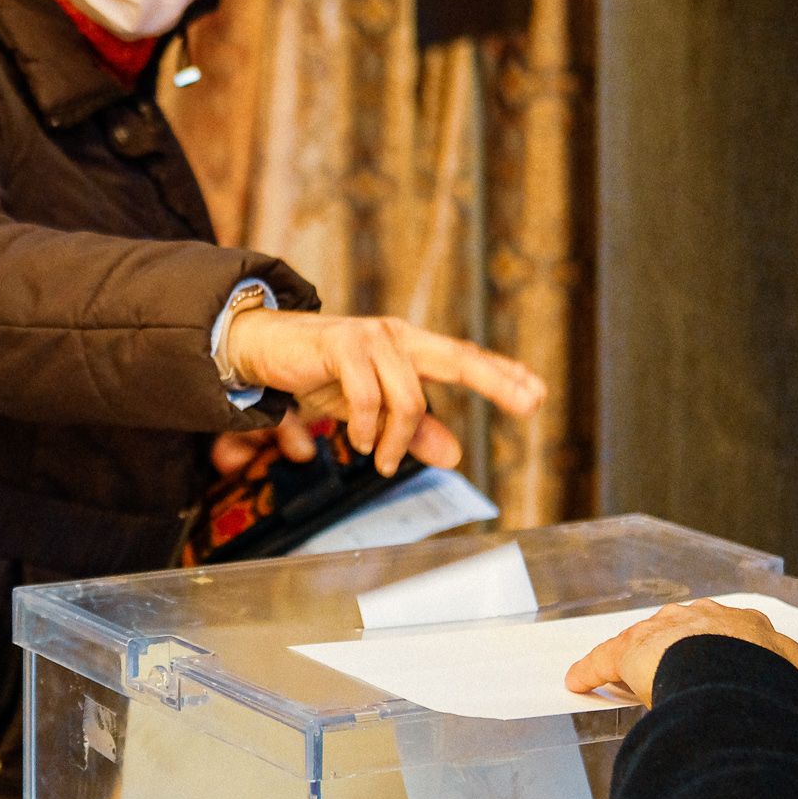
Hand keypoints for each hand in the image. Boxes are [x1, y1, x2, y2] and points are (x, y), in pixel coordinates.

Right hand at [224, 312, 545, 476]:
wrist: (260, 349)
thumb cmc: (314, 374)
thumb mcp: (368, 409)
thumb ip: (410, 429)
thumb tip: (455, 455)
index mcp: (407, 349)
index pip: (462, 360)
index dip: (502, 375)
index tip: (537, 393)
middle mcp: (396, 337)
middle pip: (459, 359)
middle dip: (498, 381)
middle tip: (530, 403)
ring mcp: (371, 337)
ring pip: (407, 398)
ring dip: (395, 441)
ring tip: (381, 462)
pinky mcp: (342, 344)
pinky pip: (368, 396)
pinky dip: (366, 428)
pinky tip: (358, 443)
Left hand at [564, 599, 797, 706]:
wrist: (738, 672)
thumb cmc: (773, 678)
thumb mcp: (793, 673)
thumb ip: (785, 675)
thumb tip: (789, 688)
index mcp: (744, 623)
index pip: (725, 631)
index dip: (717, 648)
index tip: (714, 659)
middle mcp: (700, 617)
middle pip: (679, 632)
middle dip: (671, 650)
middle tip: (665, 671)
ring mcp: (663, 631)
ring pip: (641, 644)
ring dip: (631, 661)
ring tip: (619, 678)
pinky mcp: (629, 651)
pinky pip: (605, 661)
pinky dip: (590, 672)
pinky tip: (577, 682)